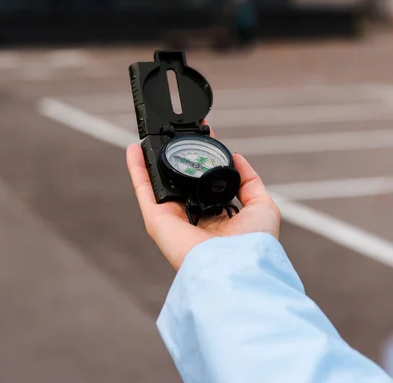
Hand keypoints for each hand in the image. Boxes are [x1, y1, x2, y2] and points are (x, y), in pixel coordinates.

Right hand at [126, 129, 280, 270]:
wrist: (235, 266)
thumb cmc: (253, 244)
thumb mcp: (262, 206)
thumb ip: (250, 181)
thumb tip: (237, 157)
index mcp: (217, 216)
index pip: (206, 181)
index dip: (204, 158)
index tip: (204, 134)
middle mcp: (193, 217)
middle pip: (180, 181)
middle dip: (178, 156)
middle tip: (176, 131)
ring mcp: (173, 218)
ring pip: (159, 183)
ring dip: (152, 160)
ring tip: (151, 135)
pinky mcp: (157, 220)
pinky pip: (144, 189)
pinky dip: (136, 169)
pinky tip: (133, 149)